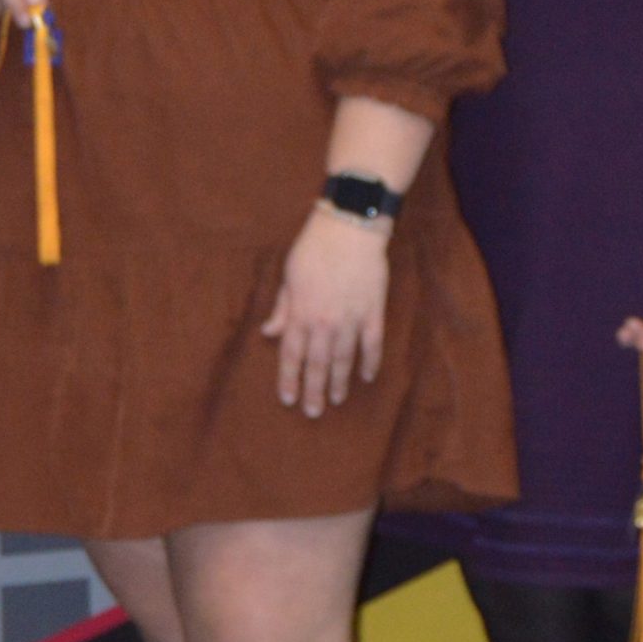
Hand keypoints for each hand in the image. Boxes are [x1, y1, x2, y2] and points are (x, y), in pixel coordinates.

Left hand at [262, 206, 390, 417]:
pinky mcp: (373, 312)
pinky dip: (369, 362)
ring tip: (336, 400)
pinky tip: (366, 377)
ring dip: (339, 382)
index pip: (292, 355)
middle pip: (317, 365)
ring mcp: (350, 319)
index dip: (289, 379)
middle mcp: (323, 322)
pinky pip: (371, 344)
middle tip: (312, 413)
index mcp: (300, 313)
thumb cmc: (314, 248)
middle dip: (313, 391)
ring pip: (343, 360)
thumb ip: (282, 308)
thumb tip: (269, 333)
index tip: (288, 399)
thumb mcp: (289, 276)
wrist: (349, 228)